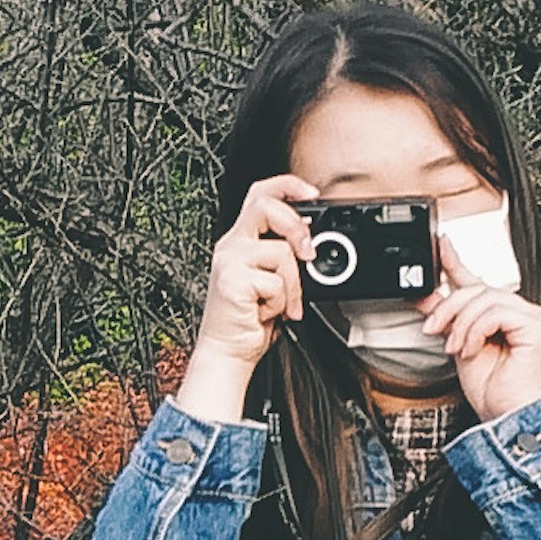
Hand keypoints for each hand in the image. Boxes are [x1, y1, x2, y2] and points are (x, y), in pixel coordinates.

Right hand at [187, 176, 317, 375]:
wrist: (227, 353)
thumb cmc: (249, 322)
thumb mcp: (274, 282)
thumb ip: (286, 258)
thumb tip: (312, 245)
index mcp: (241, 241)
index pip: (260, 193)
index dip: (287, 186)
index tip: (312, 194)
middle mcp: (232, 246)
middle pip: (265, 205)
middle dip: (296, 227)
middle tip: (307, 253)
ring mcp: (230, 261)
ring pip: (280, 252)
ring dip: (292, 285)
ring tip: (282, 305)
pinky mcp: (232, 280)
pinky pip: (275, 283)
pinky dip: (281, 303)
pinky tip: (267, 313)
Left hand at [422, 269, 540, 422]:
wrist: (507, 419)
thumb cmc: (492, 393)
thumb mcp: (458, 346)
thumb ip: (446, 318)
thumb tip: (425, 297)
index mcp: (505, 317)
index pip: (479, 283)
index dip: (457, 263)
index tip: (440, 247)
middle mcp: (522, 313)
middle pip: (479, 288)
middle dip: (449, 307)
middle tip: (433, 329)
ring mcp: (533, 317)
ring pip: (485, 297)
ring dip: (461, 323)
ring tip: (455, 348)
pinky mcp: (537, 326)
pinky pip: (496, 311)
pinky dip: (476, 329)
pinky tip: (471, 349)